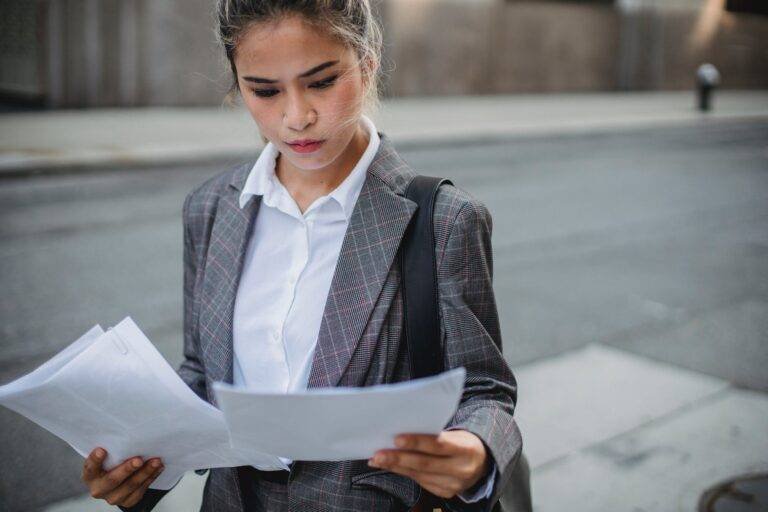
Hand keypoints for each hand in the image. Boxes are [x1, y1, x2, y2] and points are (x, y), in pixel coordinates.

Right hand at [81, 447, 163, 506]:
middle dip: (127, 469)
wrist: (118, 479)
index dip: (95, 460)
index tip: (101, 450)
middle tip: (138, 459)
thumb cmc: (112, 462)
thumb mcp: (107, 456)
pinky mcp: (127, 501)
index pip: (90, 468)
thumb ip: (112, 449)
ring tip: (156, 461)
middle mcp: (99, 489)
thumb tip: (127, 432)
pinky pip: (140, 491)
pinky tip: (158, 468)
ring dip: (145, 472)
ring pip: (131, 486)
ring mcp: (113, 497)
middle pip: (112, 480)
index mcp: (90, 476)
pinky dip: (151, 478)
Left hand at [368, 430, 487, 498]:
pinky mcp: (446, 493)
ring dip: (396, 467)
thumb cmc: (462, 441)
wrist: (482, 462)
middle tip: (378, 453)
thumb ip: (434, 434)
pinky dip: (403, 473)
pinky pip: (420, 482)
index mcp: (466, 449)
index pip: (438, 445)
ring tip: (377, 459)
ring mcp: (454, 485)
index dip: (417, 442)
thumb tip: (401, 431)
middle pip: (425, 464)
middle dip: (399, 458)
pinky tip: (390, 466)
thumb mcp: (456, 434)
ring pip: (420, 475)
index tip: (396, 438)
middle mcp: (461, 470)